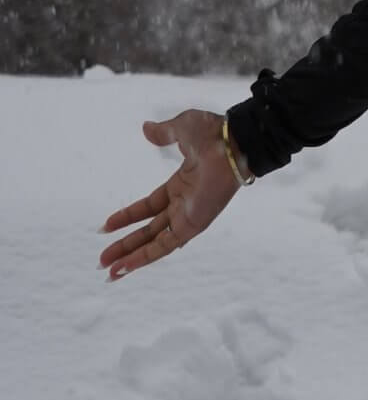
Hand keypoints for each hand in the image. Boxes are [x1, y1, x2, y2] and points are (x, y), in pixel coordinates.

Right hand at [100, 112, 241, 279]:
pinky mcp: (192, 225)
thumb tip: (146, 128)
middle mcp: (184, 204)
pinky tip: (126, 267)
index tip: (106, 226)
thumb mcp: (182, 128)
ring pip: (154, 243)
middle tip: (103, 259)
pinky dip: (145, 257)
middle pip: (149, 231)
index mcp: (181, 185)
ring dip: (131, 257)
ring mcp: (188, 216)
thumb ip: (164, 133)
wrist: (232, 142)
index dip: (128, 216)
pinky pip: (164, 246)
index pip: (149, 206)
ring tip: (110, 271)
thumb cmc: (213, 134)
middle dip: (126, 245)